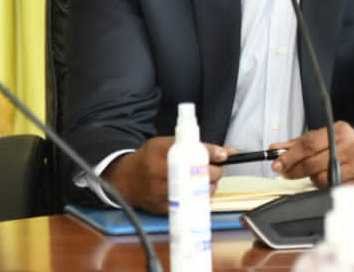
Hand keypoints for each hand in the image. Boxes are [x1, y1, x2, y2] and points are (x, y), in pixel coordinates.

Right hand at [104, 137, 228, 214]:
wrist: (126, 180)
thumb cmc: (149, 159)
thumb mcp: (167, 144)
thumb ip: (195, 145)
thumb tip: (227, 152)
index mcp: (161, 152)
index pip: (194, 151)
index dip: (213, 153)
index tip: (224, 155)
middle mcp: (162, 173)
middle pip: (202, 173)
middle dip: (216, 170)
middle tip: (215, 168)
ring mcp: (163, 193)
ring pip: (201, 191)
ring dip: (210, 185)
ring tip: (204, 179)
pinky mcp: (165, 208)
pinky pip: (193, 204)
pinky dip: (200, 197)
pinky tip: (196, 190)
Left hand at [271, 121, 353, 188]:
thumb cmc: (344, 147)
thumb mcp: (324, 139)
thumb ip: (299, 144)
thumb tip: (275, 148)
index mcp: (340, 131)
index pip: (309, 144)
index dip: (290, 156)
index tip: (277, 164)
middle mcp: (351, 145)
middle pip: (313, 163)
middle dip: (296, 170)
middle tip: (287, 172)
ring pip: (321, 179)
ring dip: (313, 179)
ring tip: (318, 173)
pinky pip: (332, 190)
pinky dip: (326, 188)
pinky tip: (329, 180)